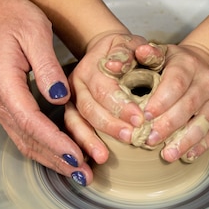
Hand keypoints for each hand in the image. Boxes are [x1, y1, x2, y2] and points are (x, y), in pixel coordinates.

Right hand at [0, 0, 100, 184]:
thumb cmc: (12, 17)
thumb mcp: (35, 32)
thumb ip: (47, 67)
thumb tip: (60, 98)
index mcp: (3, 82)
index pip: (31, 121)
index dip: (55, 142)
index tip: (76, 157)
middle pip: (27, 139)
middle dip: (57, 160)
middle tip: (84, 176)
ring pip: (24, 141)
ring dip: (51, 159)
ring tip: (77, 173)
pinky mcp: (5, 105)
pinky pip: (23, 133)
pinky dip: (43, 148)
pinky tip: (62, 156)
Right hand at [67, 32, 153, 149]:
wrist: (105, 51)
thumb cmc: (126, 50)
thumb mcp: (135, 45)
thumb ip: (139, 50)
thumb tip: (134, 57)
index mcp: (91, 66)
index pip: (105, 88)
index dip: (121, 105)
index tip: (139, 120)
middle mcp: (75, 82)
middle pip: (89, 108)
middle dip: (109, 126)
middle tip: (130, 138)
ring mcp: (69, 98)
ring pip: (74, 122)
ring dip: (88, 141)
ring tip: (104, 157)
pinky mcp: (69, 111)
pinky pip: (70, 131)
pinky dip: (77, 146)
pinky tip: (85, 163)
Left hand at [142, 43, 208, 162]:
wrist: (200, 65)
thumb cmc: (170, 64)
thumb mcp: (159, 54)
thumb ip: (149, 54)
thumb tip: (140, 51)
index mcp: (187, 64)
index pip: (176, 82)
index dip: (162, 100)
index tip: (146, 115)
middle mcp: (205, 81)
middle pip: (188, 105)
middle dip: (168, 125)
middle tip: (149, 140)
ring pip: (203, 122)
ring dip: (184, 140)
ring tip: (167, 155)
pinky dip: (200, 146)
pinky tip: (186, 157)